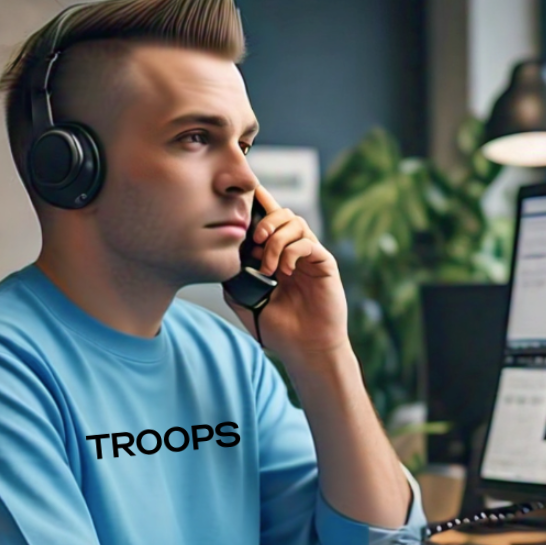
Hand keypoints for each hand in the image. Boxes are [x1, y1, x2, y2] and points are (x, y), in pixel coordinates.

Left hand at [224, 184, 348, 363]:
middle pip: (283, 214)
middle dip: (266, 220)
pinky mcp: (325, 264)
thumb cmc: (278, 329)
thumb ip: (233, 277)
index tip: (243, 196)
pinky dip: (292, 251)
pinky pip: (308, 243)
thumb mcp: (244, 301)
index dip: (259, 204)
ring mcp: (310, 256)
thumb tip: (220, 255)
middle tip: (254, 241)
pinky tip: (284, 271)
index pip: (268, 222)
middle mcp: (294, 252)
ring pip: (296, 223)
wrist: (304, 349)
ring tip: (268, 267)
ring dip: (276, 239)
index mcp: (276, 256)